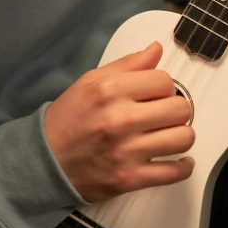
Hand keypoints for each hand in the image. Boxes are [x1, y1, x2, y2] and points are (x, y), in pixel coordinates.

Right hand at [44, 42, 194, 201]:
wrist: (44, 162)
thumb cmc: (68, 121)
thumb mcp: (90, 82)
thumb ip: (128, 65)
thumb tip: (156, 50)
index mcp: (110, 90)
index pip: (164, 80)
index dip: (164, 87)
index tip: (157, 95)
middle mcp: (120, 119)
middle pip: (180, 108)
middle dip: (176, 109)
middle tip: (164, 115)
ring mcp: (126, 151)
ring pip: (183, 138)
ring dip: (181, 136)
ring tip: (170, 135)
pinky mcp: (130, 178)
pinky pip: (175, 172)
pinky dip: (183, 167)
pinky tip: (179, 160)